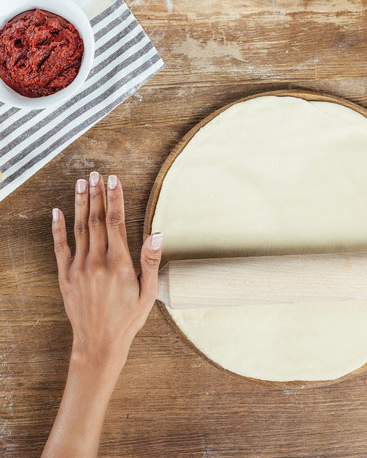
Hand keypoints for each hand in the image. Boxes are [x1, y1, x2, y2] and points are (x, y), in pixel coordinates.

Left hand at [51, 172, 162, 368]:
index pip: (116, 223)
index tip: (114, 181)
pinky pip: (60, 247)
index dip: (115, 199)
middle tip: (97, 174)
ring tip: (82, 183)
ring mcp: (78, 269)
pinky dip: (58, 228)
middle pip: (97, 220)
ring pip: (80, 229)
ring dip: (82, 204)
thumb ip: (151, 261)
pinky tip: (58, 211)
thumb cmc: (128, 319)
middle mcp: (96, 263)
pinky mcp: (66, 277)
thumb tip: (157, 234)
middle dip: (98, 195)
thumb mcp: (148, 292)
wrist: (99, 344)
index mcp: (119, 264)